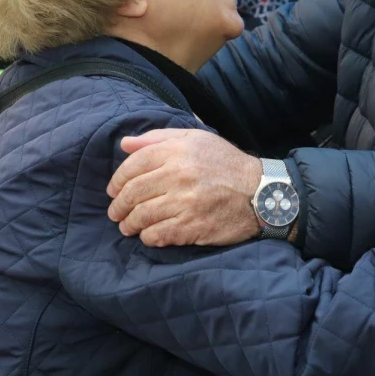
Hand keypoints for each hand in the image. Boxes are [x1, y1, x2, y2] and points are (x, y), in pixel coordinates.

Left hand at [107, 129, 261, 246]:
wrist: (261, 193)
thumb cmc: (226, 164)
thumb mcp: (196, 140)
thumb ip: (158, 138)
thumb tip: (125, 144)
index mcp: (177, 151)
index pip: (133, 165)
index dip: (118, 180)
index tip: (114, 190)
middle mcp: (178, 175)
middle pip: (133, 193)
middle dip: (118, 206)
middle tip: (116, 213)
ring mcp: (185, 203)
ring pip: (141, 216)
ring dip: (130, 224)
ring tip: (128, 226)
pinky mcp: (192, 227)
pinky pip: (157, 235)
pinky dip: (148, 237)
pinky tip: (149, 235)